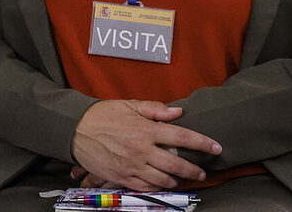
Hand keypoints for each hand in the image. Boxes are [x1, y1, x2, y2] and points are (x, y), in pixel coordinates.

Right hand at [71, 99, 220, 191]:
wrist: (76, 130)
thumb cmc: (102, 115)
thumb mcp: (129, 105)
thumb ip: (155, 109)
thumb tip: (178, 111)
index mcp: (146, 130)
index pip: (182, 137)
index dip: (202, 143)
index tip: (216, 147)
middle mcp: (142, 150)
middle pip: (177, 165)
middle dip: (194, 170)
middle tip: (202, 171)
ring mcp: (133, 166)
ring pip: (164, 180)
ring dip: (177, 181)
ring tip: (182, 179)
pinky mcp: (123, 177)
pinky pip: (147, 187)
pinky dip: (158, 186)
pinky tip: (163, 183)